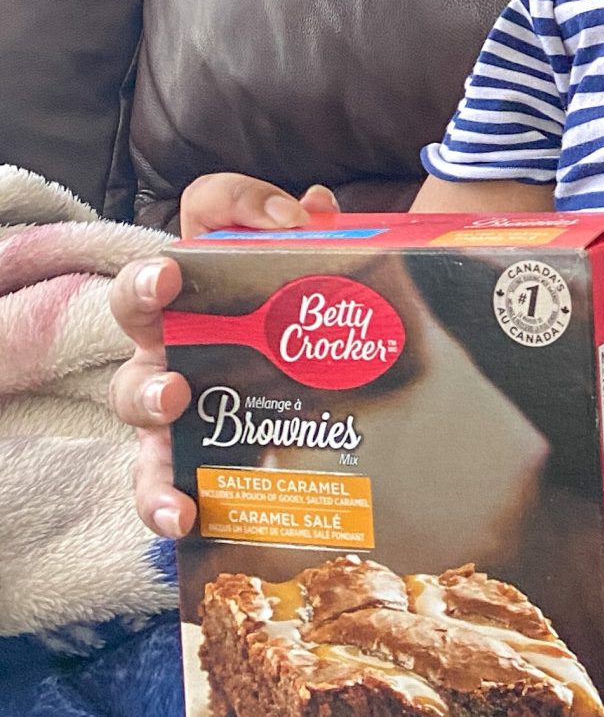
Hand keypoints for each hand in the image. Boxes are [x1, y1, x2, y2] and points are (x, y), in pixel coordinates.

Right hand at [108, 174, 339, 537]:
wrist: (358, 404)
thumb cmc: (321, 332)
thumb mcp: (342, 287)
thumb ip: (332, 244)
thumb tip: (317, 206)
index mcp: (219, 272)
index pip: (209, 211)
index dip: (240, 202)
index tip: (288, 217)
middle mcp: (179, 327)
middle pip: (134, 299)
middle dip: (140, 290)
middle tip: (163, 286)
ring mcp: (173, 392)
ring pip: (132, 391)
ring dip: (148, 391)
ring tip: (174, 398)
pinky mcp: (183, 456)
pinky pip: (155, 480)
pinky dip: (160, 499)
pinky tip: (185, 514)